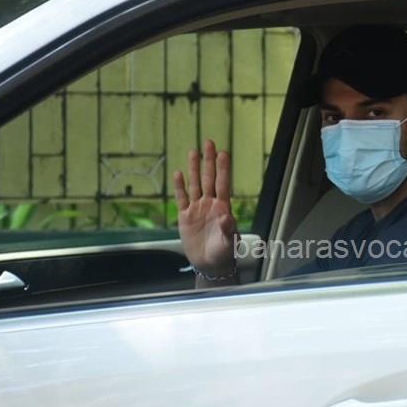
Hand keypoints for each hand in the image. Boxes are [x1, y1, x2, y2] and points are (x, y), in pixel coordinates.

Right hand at [173, 140, 236, 275]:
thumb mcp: (228, 244)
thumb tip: (227, 217)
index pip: (223, 184)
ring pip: (195, 184)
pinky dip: (179, 187)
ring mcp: (197, 209)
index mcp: (223, 208)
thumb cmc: (224, 254)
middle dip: (209, 161)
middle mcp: (210, 204)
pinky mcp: (186, 217)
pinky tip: (178, 174)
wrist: (210, 265)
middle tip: (209, 142)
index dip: (223, 169)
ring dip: (194, 168)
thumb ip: (228, 230)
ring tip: (193, 151)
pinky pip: (181, 198)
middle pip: (209, 178)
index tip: (224, 153)